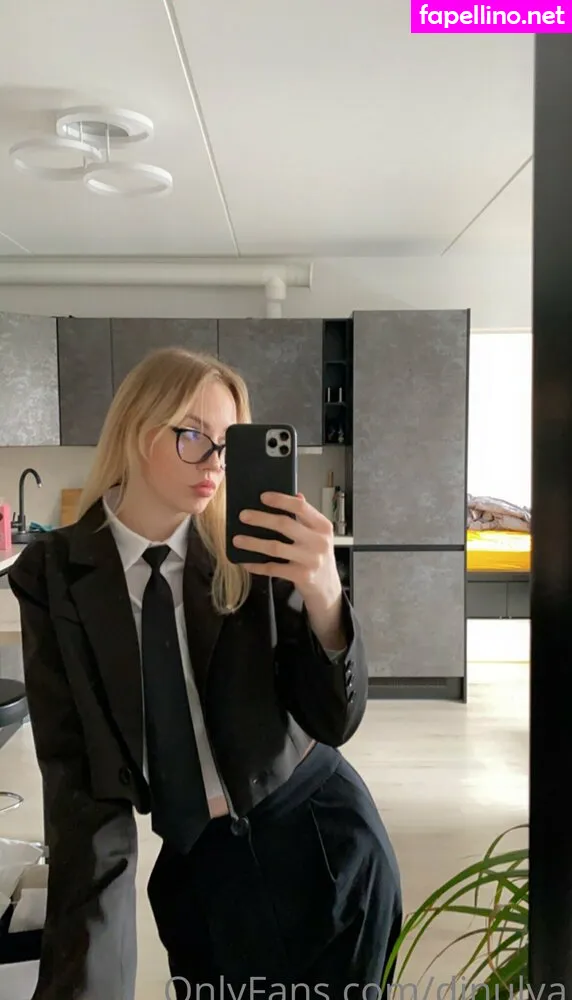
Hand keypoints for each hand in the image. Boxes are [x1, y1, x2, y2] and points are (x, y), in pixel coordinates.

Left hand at [233, 492, 345, 649]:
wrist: (327, 588)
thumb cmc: (318, 556)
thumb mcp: (319, 534)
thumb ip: (307, 516)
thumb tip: (295, 495)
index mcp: (323, 526)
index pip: (301, 507)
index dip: (280, 500)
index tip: (262, 497)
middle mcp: (318, 541)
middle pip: (285, 524)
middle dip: (261, 519)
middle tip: (243, 516)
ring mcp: (310, 560)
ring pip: (275, 547)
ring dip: (253, 542)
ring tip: (237, 539)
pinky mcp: (301, 576)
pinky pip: (273, 568)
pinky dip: (257, 565)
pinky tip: (245, 562)